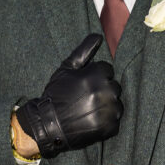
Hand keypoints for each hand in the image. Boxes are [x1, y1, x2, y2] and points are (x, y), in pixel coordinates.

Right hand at [17, 34, 122, 157]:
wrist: (48, 124)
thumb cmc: (56, 94)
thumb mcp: (67, 68)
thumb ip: (84, 50)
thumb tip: (99, 36)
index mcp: (97, 74)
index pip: (107, 70)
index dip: (95, 77)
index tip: (83, 86)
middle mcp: (106, 91)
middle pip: (114, 86)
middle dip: (102, 90)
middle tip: (85, 99)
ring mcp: (109, 110)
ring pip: (117, 103)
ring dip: (106, 106)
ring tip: (88, 110)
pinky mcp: (110, 127)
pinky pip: (115, 120)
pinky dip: (106, 122)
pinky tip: (91, 121)